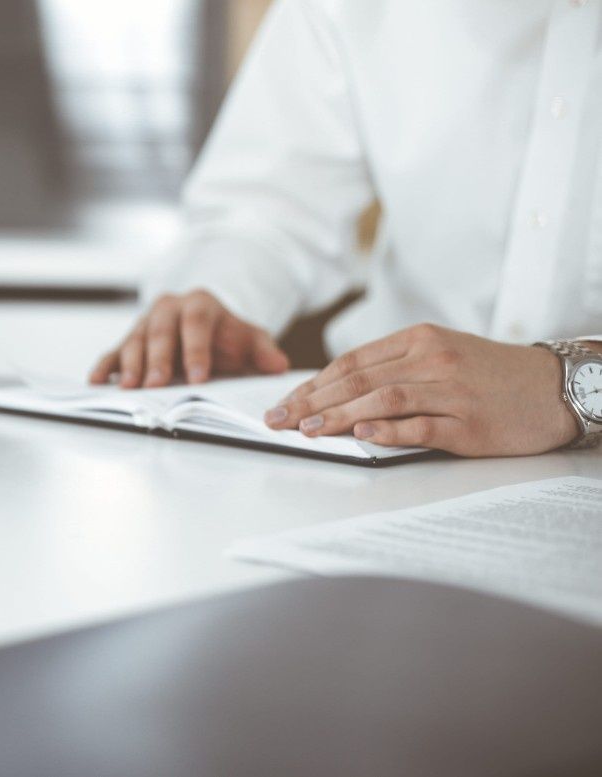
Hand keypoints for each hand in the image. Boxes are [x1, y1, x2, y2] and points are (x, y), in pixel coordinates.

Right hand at [90, 290, 288, 386]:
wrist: (204, 327)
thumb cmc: (226, 337)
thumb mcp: (250, 339)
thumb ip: (264, 351)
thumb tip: (278, 366)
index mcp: (200, 303)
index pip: (196, 323)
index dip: (196, 349)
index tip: (200, 377)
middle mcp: (168, 308)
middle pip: (160, 331)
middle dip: (158, 360)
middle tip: (158, 385)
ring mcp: (144, 323)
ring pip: (134, 340)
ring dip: (130, 365)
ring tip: (130, 388)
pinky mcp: (127, 339)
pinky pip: (112, 351)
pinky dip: (104, 366)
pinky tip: (97, 381)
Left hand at [263, 324, 576, 455]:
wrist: (556, 387)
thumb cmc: (493, 375)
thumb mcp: (442, 355)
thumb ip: (394, 367)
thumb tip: (337, 391)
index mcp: (420, 340)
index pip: (352, 362)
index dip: (313, 384)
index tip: (284, 403)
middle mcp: (433, 361)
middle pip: (359, 379)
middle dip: (312, 402)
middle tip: (279, 420)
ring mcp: (452, 392)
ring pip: (384, 399)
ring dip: (339, 416)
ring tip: (308, 430)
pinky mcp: (470, 424)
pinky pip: (423, 425)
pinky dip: (389, 431)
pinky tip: (362, 436)